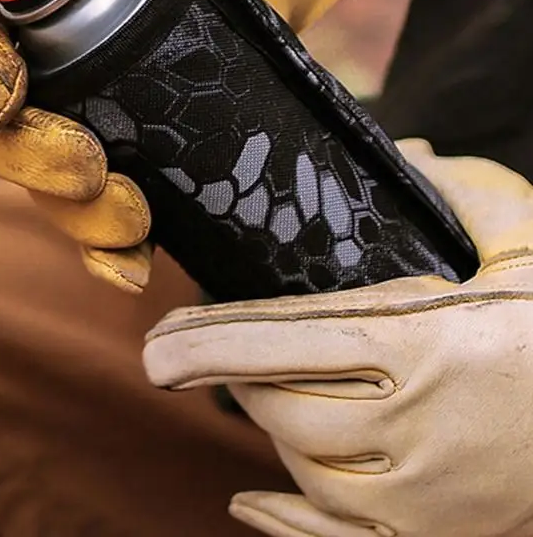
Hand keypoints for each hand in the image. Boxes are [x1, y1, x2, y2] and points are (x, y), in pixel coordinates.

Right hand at [0, 0, 387, 291]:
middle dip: (27, 158)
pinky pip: (98, 210)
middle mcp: (52, 51)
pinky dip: (104, 245)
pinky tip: (134, 261)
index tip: (10, 99)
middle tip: (88, 172)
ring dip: (70, 213)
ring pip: (40, 176)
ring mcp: (94, 107)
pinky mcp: (141, 150)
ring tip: (130, 221)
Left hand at [144, 139, 532, 536]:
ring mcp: (429, 498)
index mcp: (424, 343)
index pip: (284, 342)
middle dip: (229, 376)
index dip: (207, 344)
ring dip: (268, 428)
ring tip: (253, 390)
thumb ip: (456, 189)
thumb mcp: (525, 234)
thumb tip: (401, 151)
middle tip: (191, 350)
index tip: (155, 345)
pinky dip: (287, 523)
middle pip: (280, 407)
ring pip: (305, 470)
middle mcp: (417, 428)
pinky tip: (247, 502)